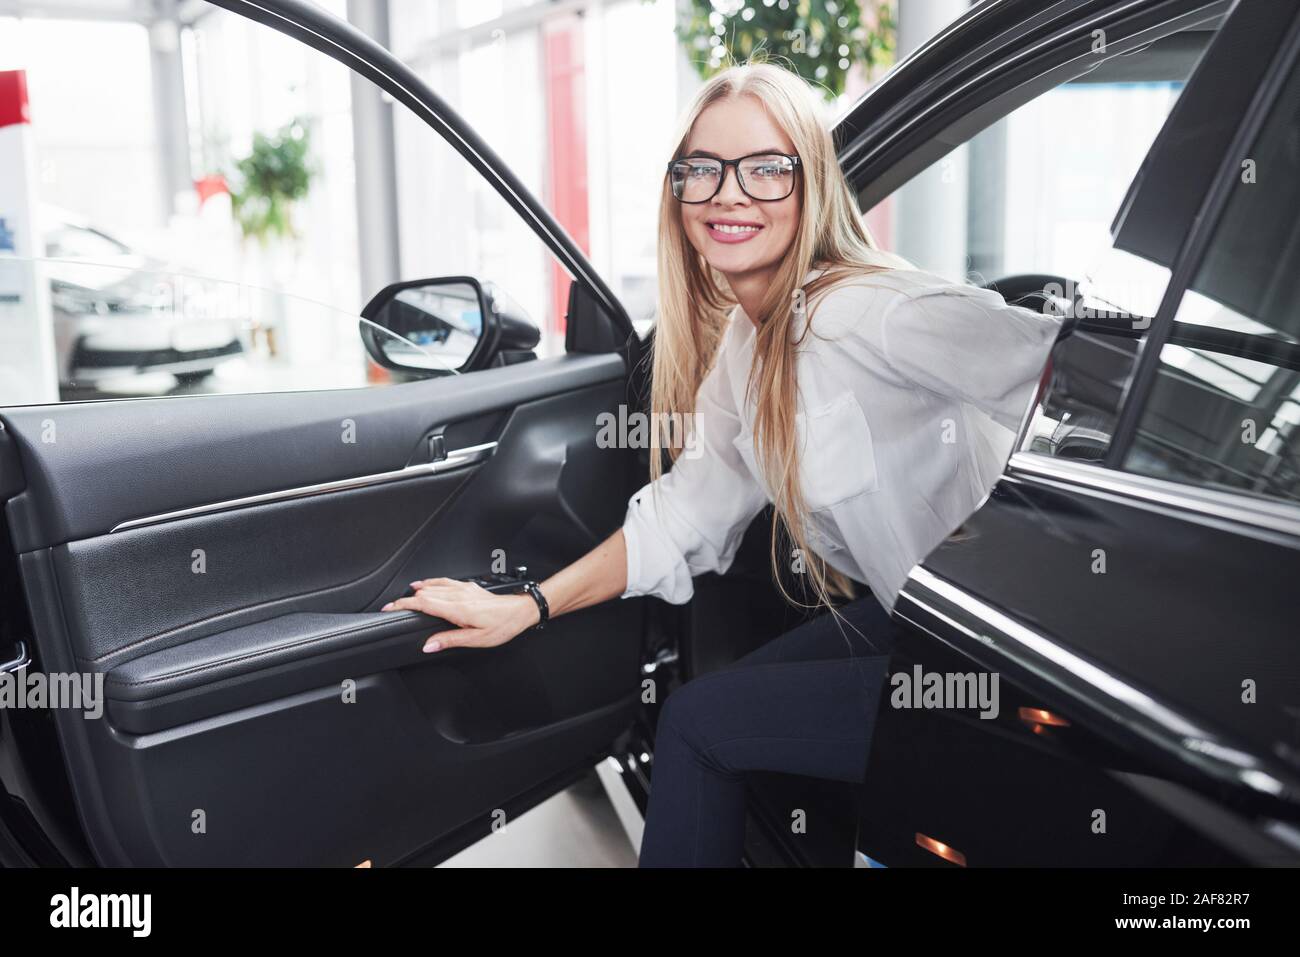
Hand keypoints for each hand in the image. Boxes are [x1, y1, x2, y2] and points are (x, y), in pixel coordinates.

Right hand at [381, 577, 540, 652]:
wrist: (521, 611)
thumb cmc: (503, 626)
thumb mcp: (477, 640)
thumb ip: (450, 640)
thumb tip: (429, 645)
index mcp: (458, 609)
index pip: (424, 604)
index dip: (404, 605)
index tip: (390, 608)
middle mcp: (459, 596)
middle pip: (424, 594)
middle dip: (405, 600)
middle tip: (391, 607)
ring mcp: (463, 589)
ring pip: (433, 586)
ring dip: (416, 592)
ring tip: (402, 598)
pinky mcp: (469, 587)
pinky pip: (444, 582)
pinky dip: (430, 583)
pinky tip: (425, 585)